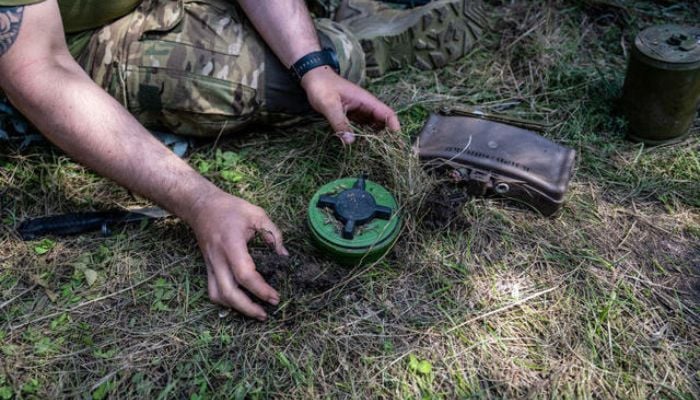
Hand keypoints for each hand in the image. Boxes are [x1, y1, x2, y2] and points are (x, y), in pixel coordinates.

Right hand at [189, 191, 287, 320]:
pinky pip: (213, 291)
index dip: (260, 289)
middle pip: (229, 293)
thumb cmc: (231, 209)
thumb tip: (284, 256)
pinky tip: (240, 302)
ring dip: (236, 308)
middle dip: (248, 308)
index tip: (275, 296)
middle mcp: (218, 259)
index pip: (245, 274)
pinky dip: (226, 301)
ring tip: (255, 312)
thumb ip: (273, 234)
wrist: (201, 206)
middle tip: (266, 313)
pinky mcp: (207, 268)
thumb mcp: (257, 214)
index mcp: (231, 245)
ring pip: (218, 296)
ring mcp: (210, 265)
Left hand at [301, 66, 400, 144]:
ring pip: (373, 126)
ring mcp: (359, 111)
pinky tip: (362, 147)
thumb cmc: (322, 88)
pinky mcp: (352, 115)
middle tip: (386, 154)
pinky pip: (363, 127)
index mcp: (366, 101)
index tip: (395, 142)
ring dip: (376, 137)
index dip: (394, 127)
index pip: (387, 113)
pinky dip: (365, 136)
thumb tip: (350, 142)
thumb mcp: (329, 105)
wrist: (313, 78)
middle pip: (383, 122)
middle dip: (386, 136)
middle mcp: (366, 106)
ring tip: (376, 153)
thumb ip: (339, 123)